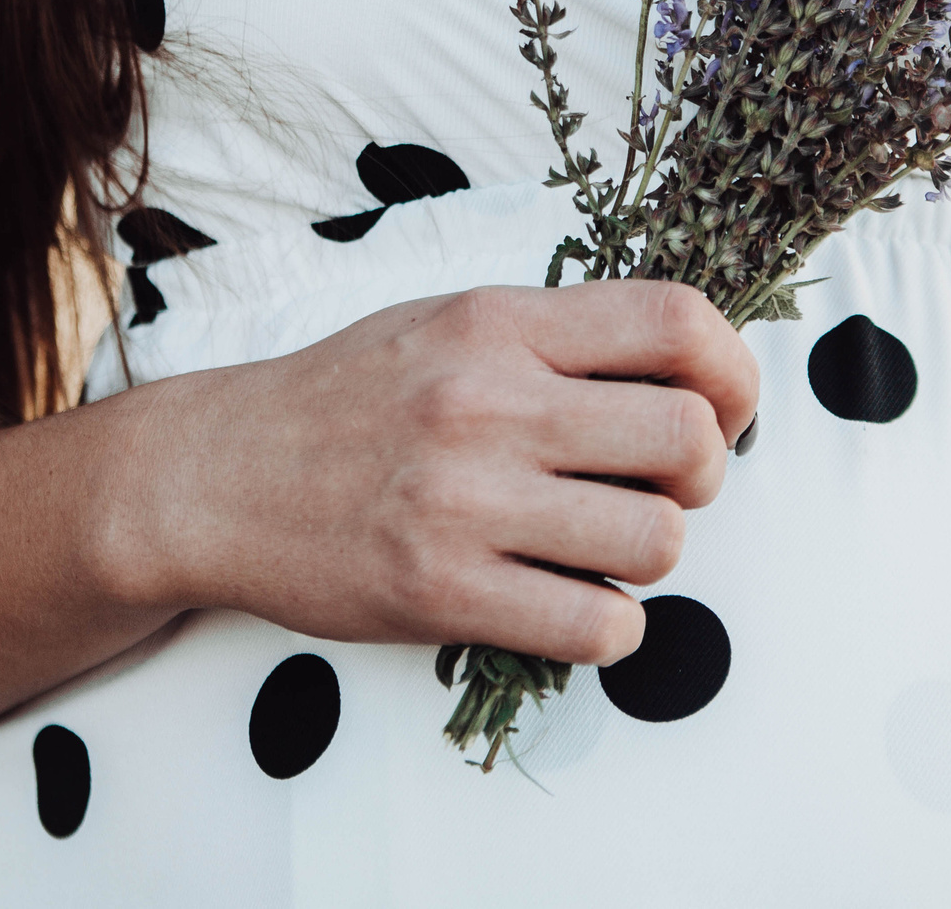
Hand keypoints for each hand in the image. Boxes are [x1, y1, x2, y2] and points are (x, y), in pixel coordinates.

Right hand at [121, 280, 758, 666]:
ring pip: (658, 542)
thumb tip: (694, 371)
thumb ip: (559, 338)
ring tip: (600, 546)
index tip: (724, 406)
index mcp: (500, 322)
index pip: (678, 322)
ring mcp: (465, 501)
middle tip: (660, 487)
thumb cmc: (347, 399)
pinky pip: (596, 627)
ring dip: (651, 555)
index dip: (736, 370)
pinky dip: (607, 627)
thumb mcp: (448, 323)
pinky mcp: (441, 593)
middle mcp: (488, 402)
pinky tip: (569, 603)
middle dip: (704, 474)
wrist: (215, 477)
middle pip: (690, 438)